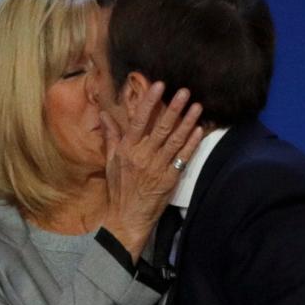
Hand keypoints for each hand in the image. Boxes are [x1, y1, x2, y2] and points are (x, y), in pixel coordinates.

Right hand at [101, 81, 203, 260]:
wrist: (126, 218)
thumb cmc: (118, 189)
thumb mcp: (110, 161)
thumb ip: (111, 136)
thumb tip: (104, 114)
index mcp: (127, 149)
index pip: (138, 120)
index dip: (149, 102)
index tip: (159, 85)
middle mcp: (142, 156)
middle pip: (160, 128)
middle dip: (173, 108)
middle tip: (184, 91)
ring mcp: (157, 168)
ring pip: (174, 141)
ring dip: (187, 122)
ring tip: (197, 106)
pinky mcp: (169, 179)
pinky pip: (182, 158)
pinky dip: (191, 144)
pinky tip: (199, 130)